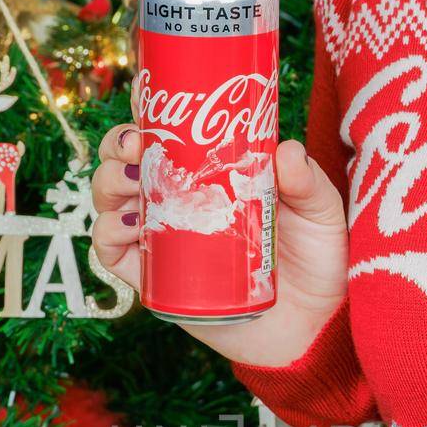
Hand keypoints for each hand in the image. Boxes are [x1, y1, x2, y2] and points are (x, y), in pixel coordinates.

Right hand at [90, 124, 348, 366]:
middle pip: (128, 165)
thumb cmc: (318, 265)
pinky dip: (106, 236)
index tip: (145, 97)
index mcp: (212, 177)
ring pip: (111, 204)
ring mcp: (164, 243)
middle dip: (118, 147)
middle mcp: (180, 205)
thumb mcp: (321, 214)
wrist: (315, 329)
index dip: (146, 113)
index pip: (168, 137)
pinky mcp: (156, 283)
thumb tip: (283, 149)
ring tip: (131, 183)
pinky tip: (126, 226)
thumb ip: (307, 183)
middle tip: (136, 146)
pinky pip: (113, 256)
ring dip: (108, 185)